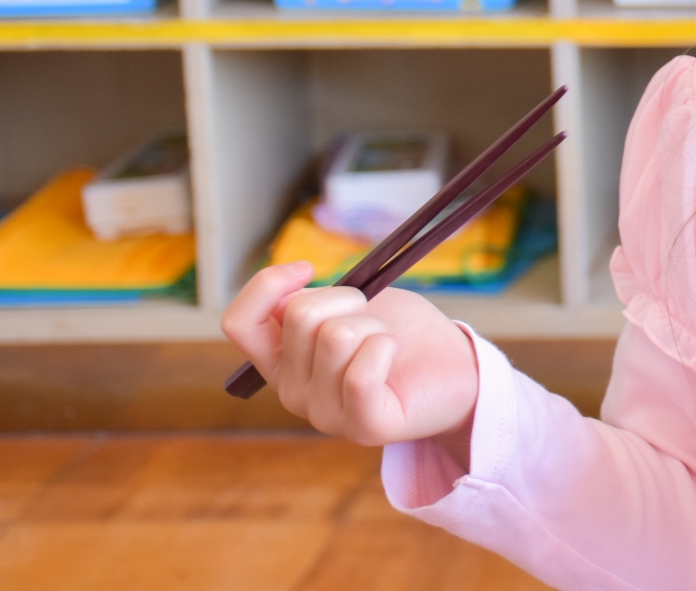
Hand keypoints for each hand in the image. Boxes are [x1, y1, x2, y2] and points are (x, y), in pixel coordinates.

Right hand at [221, 261, 478, 461]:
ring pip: (334, 335)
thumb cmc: (401, 331)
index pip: (238, 323)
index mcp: (282, 361)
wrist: (456, 366)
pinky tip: (396, 352)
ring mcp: (324, 414)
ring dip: (373, 324)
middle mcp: (292, 392)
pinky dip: (386, 345)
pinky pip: (361, 371)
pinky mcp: (362, 427)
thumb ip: (310, 301)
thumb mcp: (351, 304)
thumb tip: (288, 292)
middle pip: (299, 314)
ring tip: (387, 341)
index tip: (308, 269)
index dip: (267, 284)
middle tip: (373, 318)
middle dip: (347, 298)